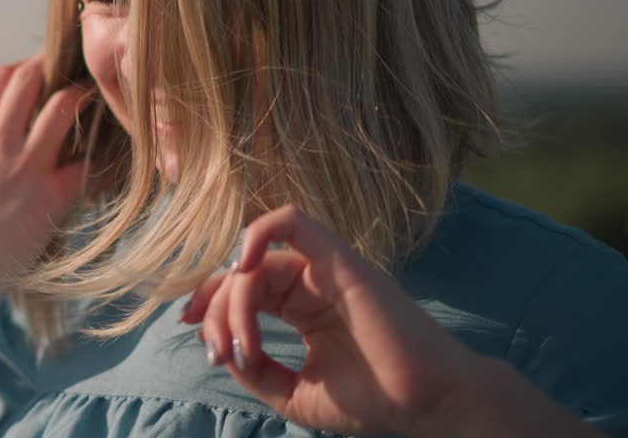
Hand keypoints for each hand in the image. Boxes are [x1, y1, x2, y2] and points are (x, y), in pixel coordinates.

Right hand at [0, 55, 88, 288]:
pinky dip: (99, 151)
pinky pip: (88, 158)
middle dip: (58, 69)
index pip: (2, 74)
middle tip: (77, 75)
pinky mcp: (53, 195)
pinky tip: (103, 151)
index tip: (45, 70)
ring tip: (94, 101)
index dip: (28, 66)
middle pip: (33, 77)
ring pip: (65, 105)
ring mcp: (24, 166)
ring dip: (83, 97)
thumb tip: (22, 100)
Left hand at [182, 205, 473, 436]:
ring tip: (241, 346)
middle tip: (219, 352)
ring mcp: (326, 268)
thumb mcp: (296, 394)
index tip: (196, 336)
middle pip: (242, 274)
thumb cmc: (376, 400)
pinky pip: (293, 222)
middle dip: (216, 311)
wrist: (430, 406)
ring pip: (257, 260)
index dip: (210, 304)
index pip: (243, 288)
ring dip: (233, 300)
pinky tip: (242, 267)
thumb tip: (220, 348)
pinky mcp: (341, 261)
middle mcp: (312, 281)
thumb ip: (256, 371)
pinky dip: (258, 233)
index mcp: (303, 306)